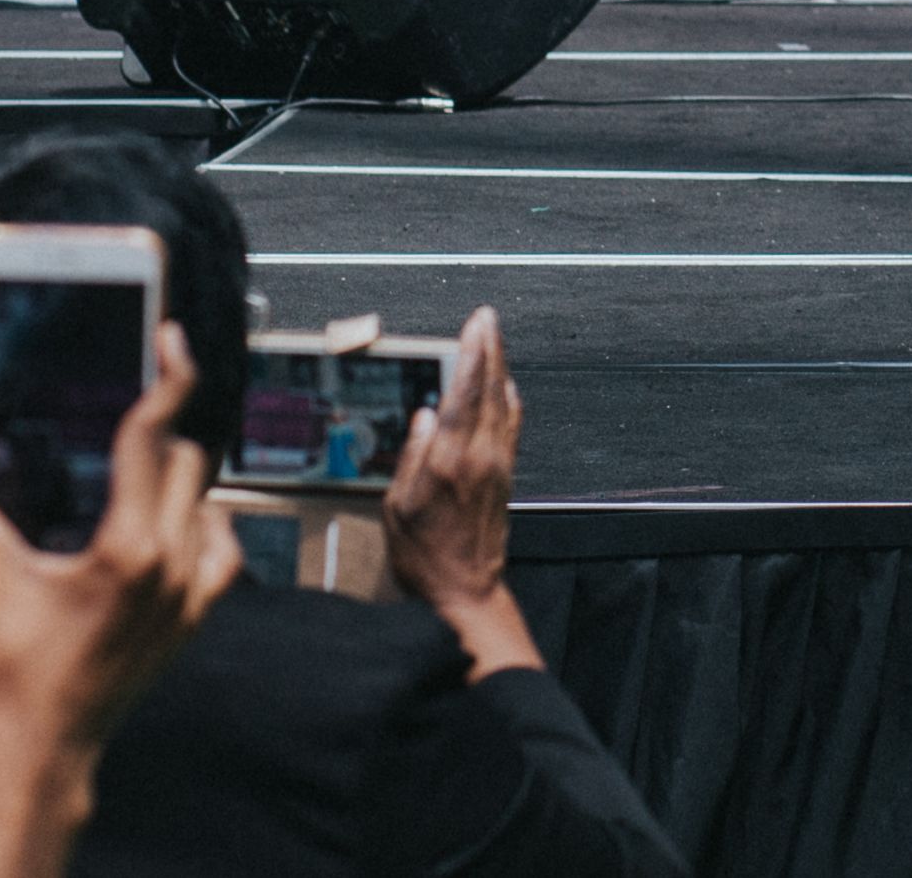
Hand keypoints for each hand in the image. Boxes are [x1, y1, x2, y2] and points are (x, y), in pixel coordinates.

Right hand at [0, 324, 237, 877]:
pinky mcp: (195, 620)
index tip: (172, 341)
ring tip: (132, 479)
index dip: (166, 381)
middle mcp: (175, 565)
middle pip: (188, 462)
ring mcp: (192, 595)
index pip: (155, 439)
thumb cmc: (12, 672)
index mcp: (130, 546)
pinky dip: (201, 527)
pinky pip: (222, 551)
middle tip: (117, 425)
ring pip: (209, 501)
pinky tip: (168, 528)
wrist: (40, 750)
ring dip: (178, 481)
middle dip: (154, 437)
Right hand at [383, 307, 540, 677]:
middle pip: (491, 389)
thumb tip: (424, 416)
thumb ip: (411, 455)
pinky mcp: (507, 476)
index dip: (472, 353)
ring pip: (505, 403)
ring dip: (500, 368)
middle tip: (487, 319)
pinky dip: (510, 399)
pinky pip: (513, 425)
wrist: (464, 592)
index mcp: (449, 460)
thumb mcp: (397, 505)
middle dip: (490, 349)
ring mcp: (499, 465)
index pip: (465, 392)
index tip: (475, 324)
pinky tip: (506, 387)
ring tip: (493, 341)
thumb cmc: (424, 556)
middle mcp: (480, 456)